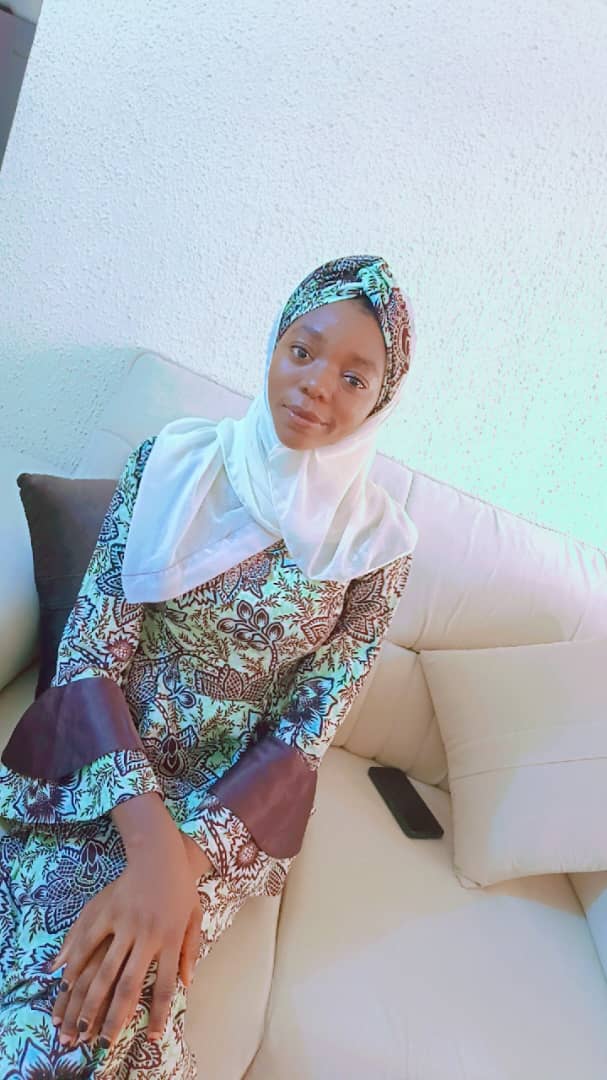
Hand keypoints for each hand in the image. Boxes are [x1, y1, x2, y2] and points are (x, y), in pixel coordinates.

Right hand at [52, 889, 202, 1047]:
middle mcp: (148, 935)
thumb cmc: (181, 886)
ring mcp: (125, 923)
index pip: (165, 985)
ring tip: (83, 1024)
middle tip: (104, 1043)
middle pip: (129, 985)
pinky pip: (89, 941)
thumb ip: (190, 950)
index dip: (158, 1014)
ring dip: (92, 1000)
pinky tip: (68, 983)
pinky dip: (77, 963)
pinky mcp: (108, 910)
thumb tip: (187, 983)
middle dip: (115, 1018)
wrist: (160, 851)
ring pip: (105, 969)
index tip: (152, 1038)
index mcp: (171, 938)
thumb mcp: (195, 917)